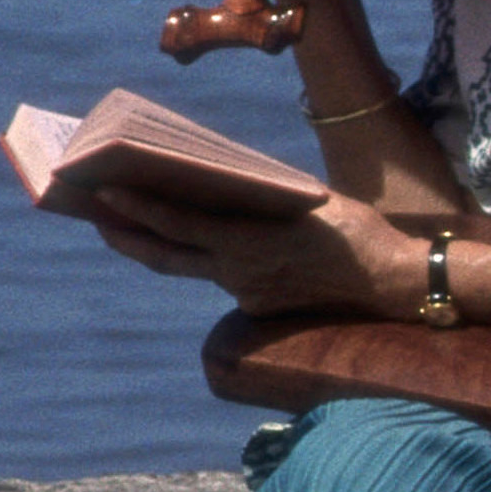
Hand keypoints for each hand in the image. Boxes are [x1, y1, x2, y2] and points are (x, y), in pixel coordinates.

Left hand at [82, 187, 402, 317]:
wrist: (394, 284)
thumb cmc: (356, 231)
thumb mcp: (306, 199)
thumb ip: (260, 195)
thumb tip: (221, 181)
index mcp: (247, 244)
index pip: (176, 225)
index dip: (135, 209)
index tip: (102, 193)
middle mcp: (238, 275)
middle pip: (165, 257)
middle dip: (126, 237)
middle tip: (96, 218)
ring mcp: (247, 296)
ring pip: (194, 268)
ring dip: (163, 248)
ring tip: (134, 227)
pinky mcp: (261, 310)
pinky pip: (227, 280)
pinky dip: (215, 261)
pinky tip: (213, 246)